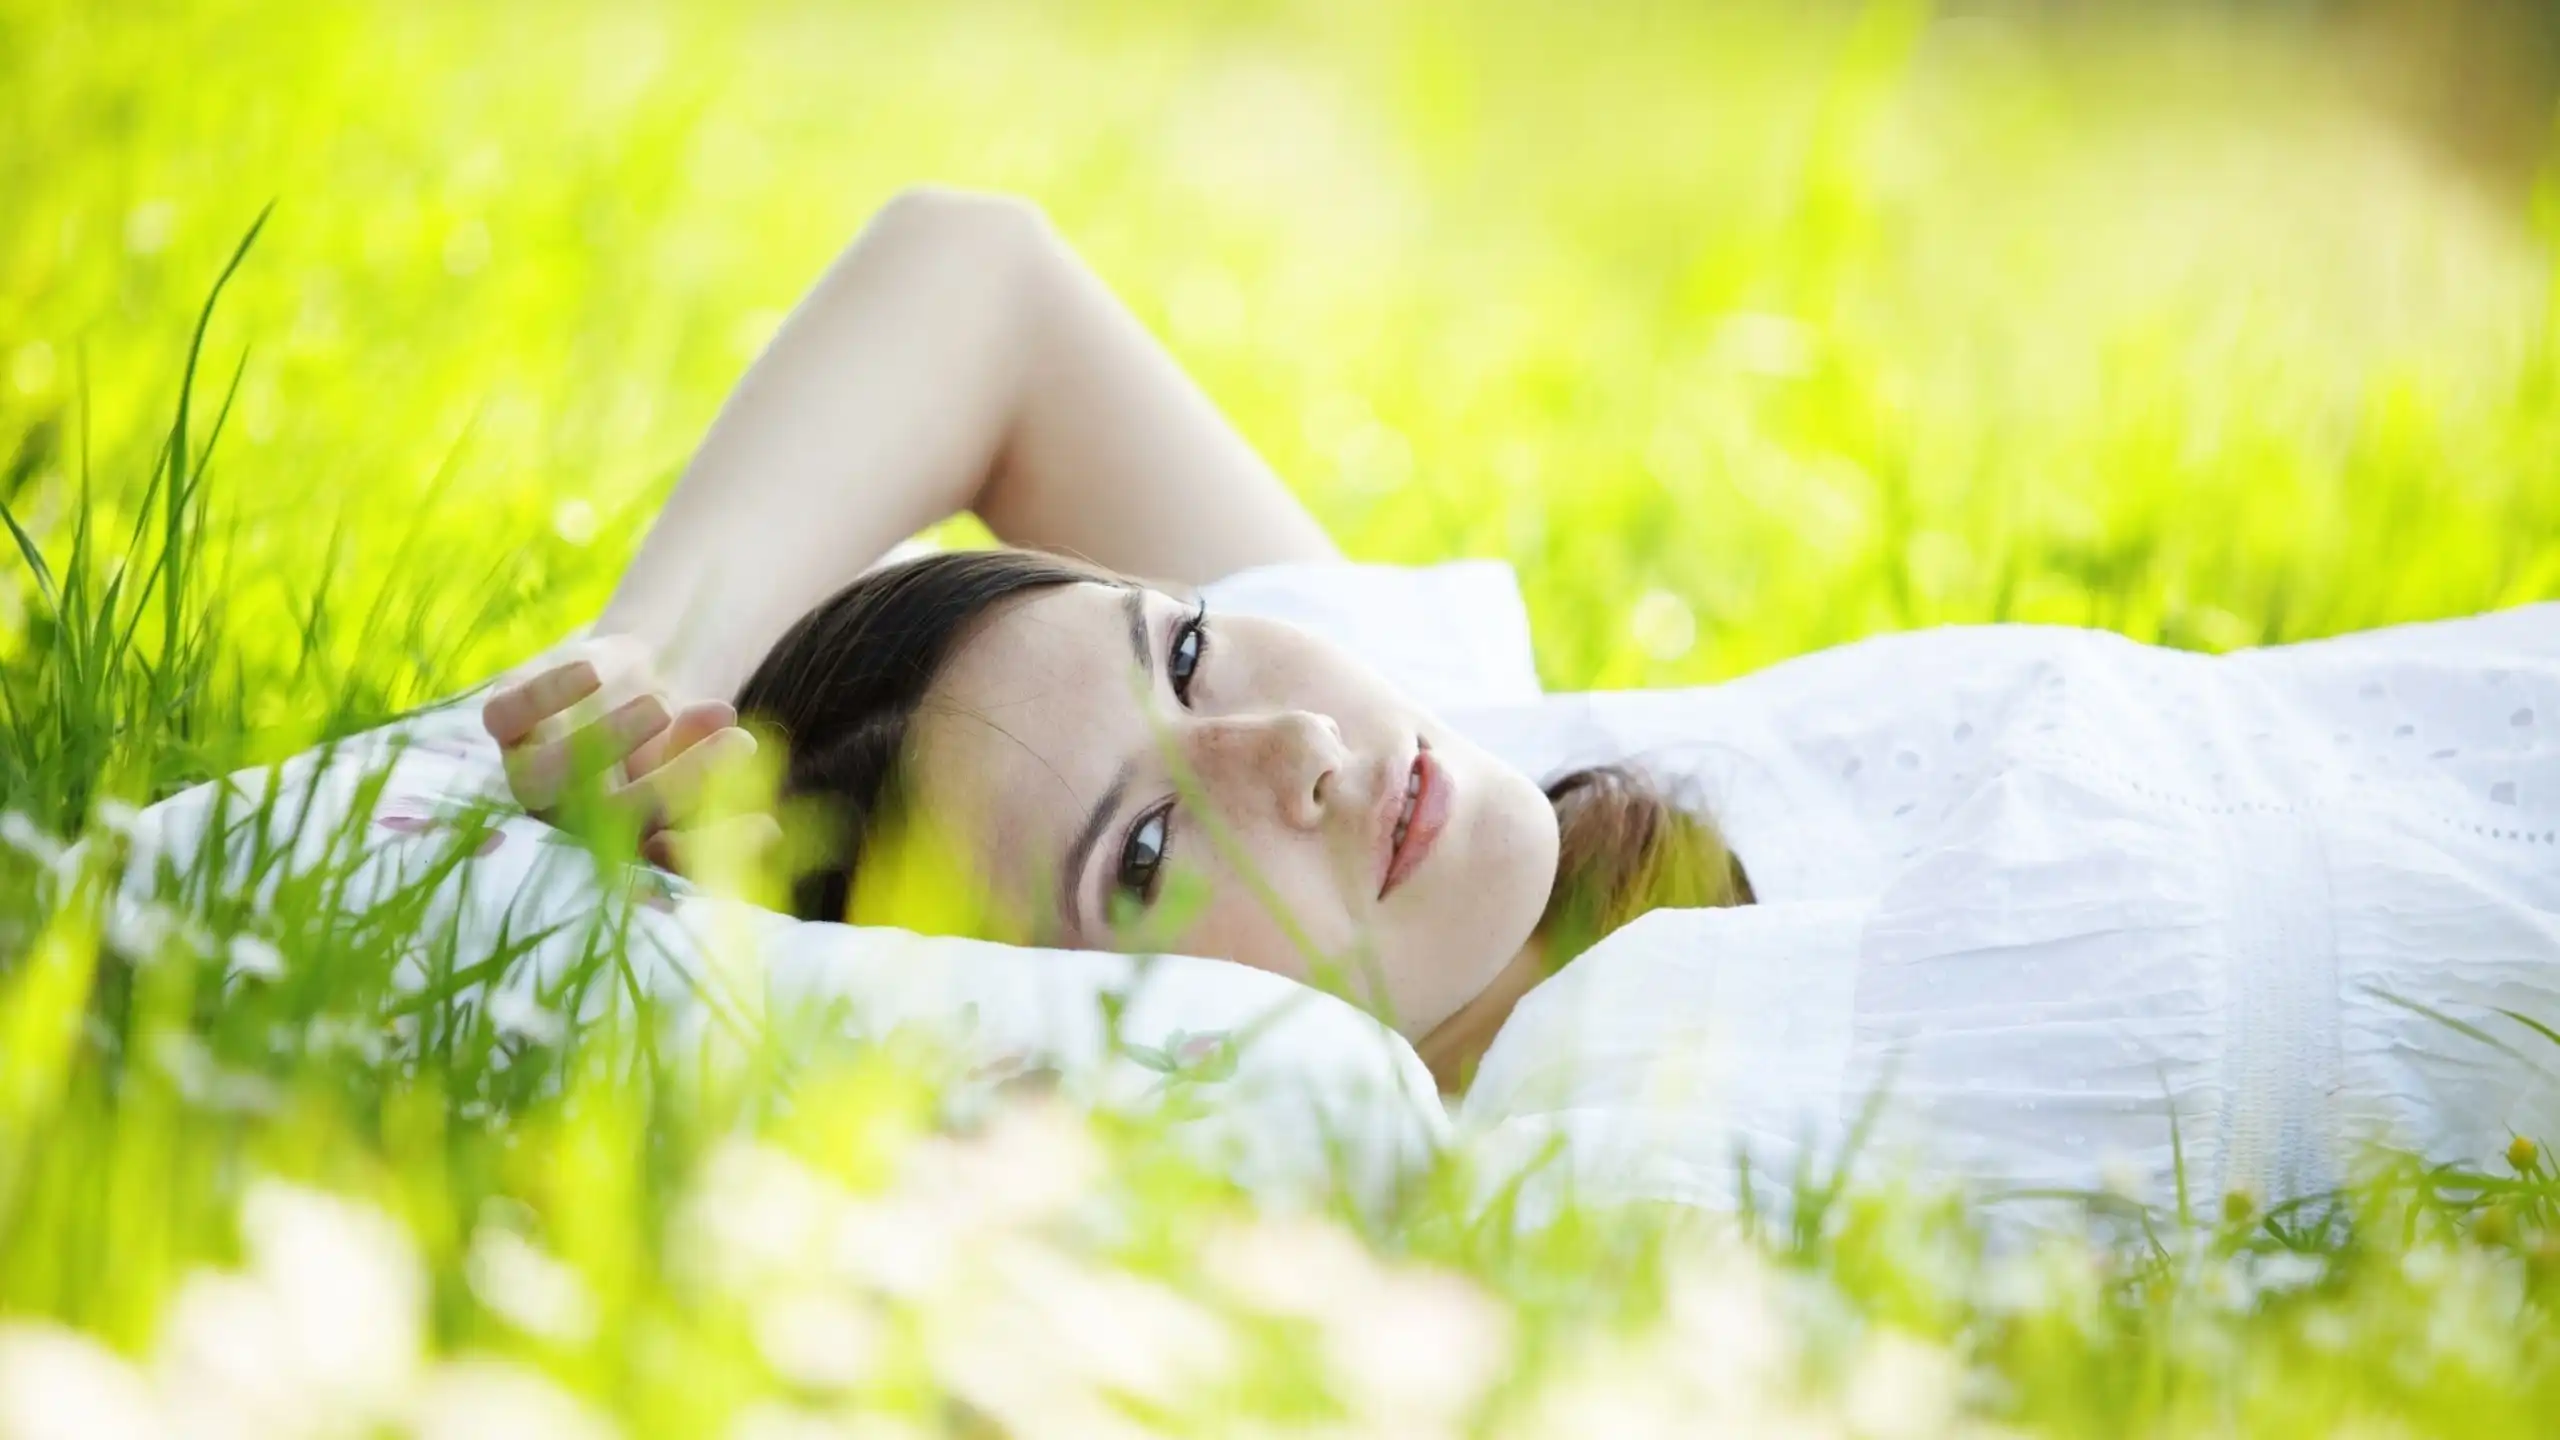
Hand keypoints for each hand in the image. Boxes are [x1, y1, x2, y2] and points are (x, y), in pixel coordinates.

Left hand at [479, 636, 772, 873]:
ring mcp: (528, 770)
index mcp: (610, 845)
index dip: (703, 852)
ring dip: (605, 742)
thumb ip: (723, 790)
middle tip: (740, 745)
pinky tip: (593, 676)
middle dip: (678, 786)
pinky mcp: (504, 717)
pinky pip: (507, 714)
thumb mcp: (703, 758)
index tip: (766, 825)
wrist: (614, 675)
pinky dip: (546, 695)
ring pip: (543, 777)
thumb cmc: (669, 735)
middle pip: (608, 820)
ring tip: (665, 705)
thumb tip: (767, 832)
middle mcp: (562, 817)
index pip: (652, 868)